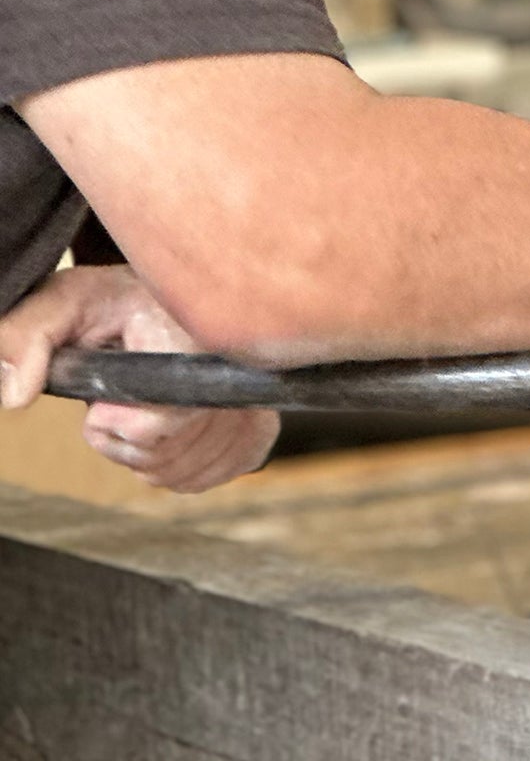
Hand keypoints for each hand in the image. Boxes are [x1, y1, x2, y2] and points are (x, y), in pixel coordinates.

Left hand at [0, 264, 278, 493]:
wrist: (169, 299)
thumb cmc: (115, 300)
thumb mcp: (63, 302)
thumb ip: (25, 337)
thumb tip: (15, 394)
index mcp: (190, 336)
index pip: (161, 420)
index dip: (121, 425)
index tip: (102, 403)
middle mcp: (234, 370)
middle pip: (166, 454)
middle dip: (122, 442)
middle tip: (112, 404)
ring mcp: (253, 403)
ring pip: (182, 471)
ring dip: (146, 455)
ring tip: (142, 412)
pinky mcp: (259, 429)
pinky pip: (207, 476)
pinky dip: (177, 465)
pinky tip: (169, 430)